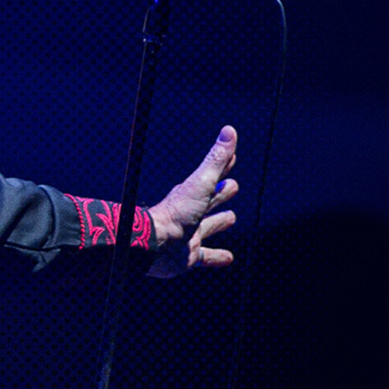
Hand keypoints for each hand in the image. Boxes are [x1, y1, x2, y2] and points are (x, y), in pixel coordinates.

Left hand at [144, 126, 240, 277]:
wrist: (155, 245)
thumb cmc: (177, 213)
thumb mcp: (202, 183)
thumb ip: (216, 160)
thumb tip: (229, 130)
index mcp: (194, 193)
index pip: (213, 176)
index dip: (224, 166)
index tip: (232, 156)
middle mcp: (192, 212)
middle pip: (212, 199)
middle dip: (223, 193)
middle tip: (233, 186)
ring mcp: (191, 233)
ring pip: (210, 226)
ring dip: (220, 222)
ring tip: (231, 218)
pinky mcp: (190, 255)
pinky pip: (208, 256)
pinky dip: (218, 256)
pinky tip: (229, 258)